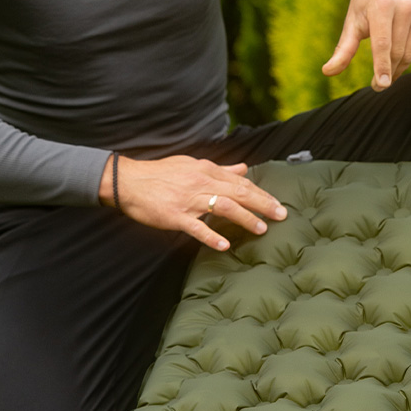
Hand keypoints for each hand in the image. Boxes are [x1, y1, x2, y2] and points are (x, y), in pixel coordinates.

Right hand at [100, 155, 286, 250]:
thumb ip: (219, 169)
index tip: (276, 203)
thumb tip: (243, 168)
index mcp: (206, 170)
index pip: (240, 182)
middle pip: (239, 192)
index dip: (260, 193)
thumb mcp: (192, 164)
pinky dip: (211, 236)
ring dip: (245, 218)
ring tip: (261, 229)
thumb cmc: (160, 174)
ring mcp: (188, 200)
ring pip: (223, 207)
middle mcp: (201, 183)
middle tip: (281, 215)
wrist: (129, 181)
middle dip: (262, 203)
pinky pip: (196, 227)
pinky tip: (225, 245)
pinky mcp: (175, 216)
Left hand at [322, 0, 410, 90]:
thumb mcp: (352, 22)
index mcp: (382, 7)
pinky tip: (396, 58)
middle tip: (376, 86)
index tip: (381, 85)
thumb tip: (327, 72)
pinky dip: (406, 58)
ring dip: (397, 68)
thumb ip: (343, 49)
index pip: (383, 44)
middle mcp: (404, 8)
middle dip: (387, 72)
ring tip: (384, 75)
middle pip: (397, 52)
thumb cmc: (365, 2)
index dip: (381, 66)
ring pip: (409, 52)